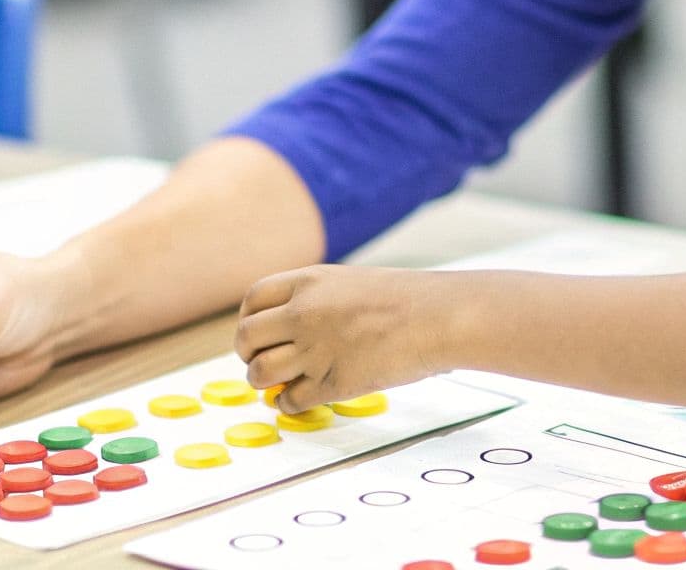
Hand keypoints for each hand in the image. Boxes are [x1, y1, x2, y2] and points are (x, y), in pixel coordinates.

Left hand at [235, 265, 441, 412]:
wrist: (439, 318)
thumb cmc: (407, 299)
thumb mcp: (351, 282)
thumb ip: (317, 298)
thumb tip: (291, 326)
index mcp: (309, 282)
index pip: (253, 301)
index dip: (249, 320)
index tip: (259, 334)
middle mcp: (304, 313)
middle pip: (246, 338)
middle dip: (249, 354)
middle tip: (262, 362)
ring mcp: (315, 349)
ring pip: (260, 374)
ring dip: (265, 383)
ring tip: (279, 384)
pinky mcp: (332, 383)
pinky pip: (290, 401)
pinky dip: (289, 405)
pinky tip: (303, 398)